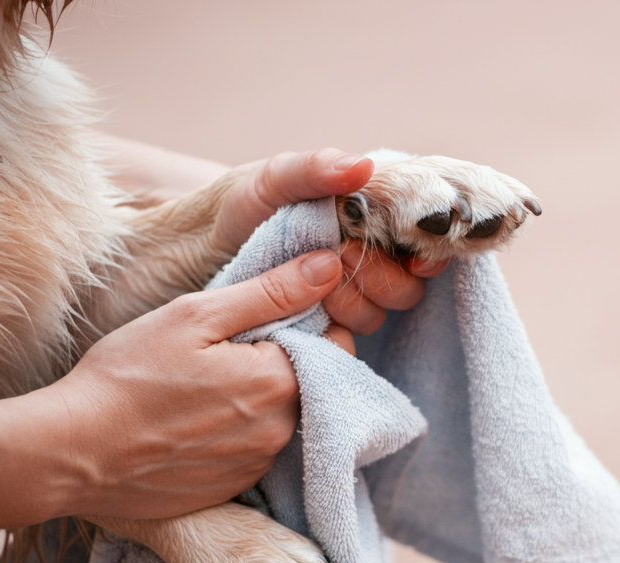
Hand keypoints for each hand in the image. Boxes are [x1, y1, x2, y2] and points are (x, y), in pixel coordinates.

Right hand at [47, 250, 343, 520]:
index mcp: (281, 382)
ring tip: (204, 385)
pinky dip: (239, 431)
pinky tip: (195, 420)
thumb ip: (271, 291)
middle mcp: (283, 430)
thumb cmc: (128, 376)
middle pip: (312, 380)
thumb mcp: (196, 316)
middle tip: (226, 348)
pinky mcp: (236, 487)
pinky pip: (257, 448)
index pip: (335, 343)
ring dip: (261, 397)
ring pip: (285, 415)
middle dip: (283, 358)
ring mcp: (260, 464)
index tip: (265, 315)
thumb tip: (330, 266)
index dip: (307, 322)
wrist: (74, 453)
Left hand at [209, 149, 447, 345]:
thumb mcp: (270, 180)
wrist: (189, 257)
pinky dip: (333, 328)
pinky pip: (350, 340)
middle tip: (339, 257)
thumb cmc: (232, 209)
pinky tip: (308, 313)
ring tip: (312, 285)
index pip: (425, 235)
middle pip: (411, 283)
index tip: (414, 260)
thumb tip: (365, 166)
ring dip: (353, 302)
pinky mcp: (324, 326)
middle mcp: (365, 255)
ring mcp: (345, 294)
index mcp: (366, 214)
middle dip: (381, 276)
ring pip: (382, 313)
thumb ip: (315, 169)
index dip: (430, 252)